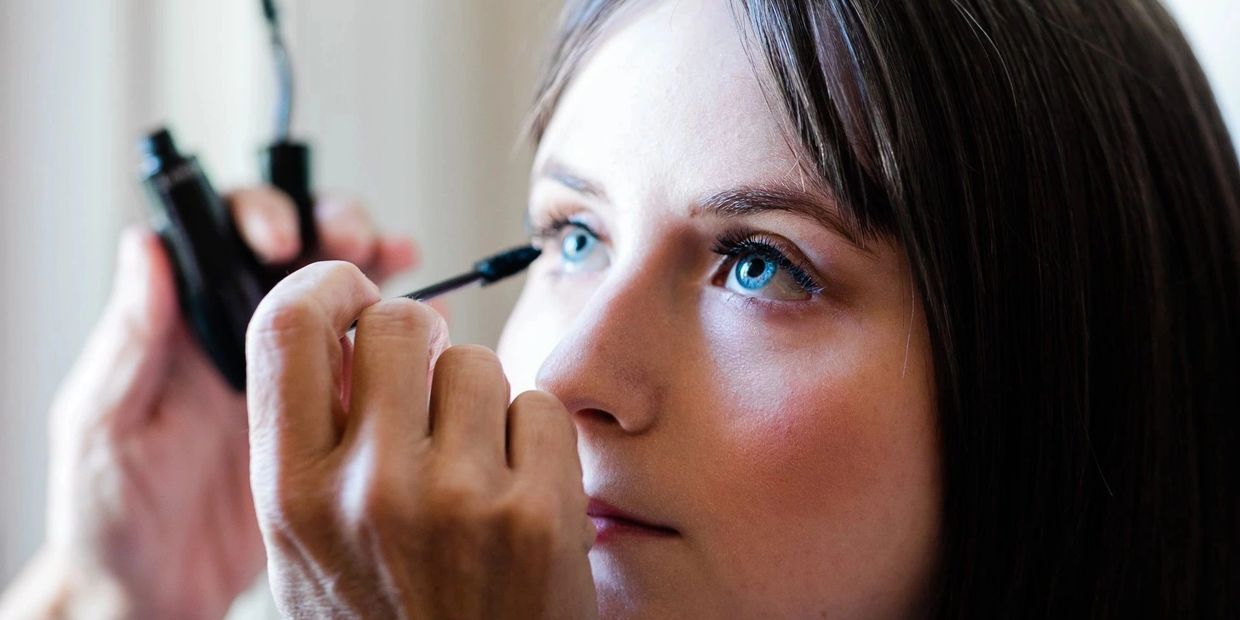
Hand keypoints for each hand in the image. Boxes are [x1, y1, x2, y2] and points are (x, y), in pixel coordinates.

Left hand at [0, 189, 415, 618]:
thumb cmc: (110, 515)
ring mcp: (291, 377)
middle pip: (300, 254)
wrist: (157, 592)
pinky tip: (433, 323)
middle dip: (335, 232)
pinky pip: (376, 363)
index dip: (263, 220)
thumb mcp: (106, 426)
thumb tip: (148, 249)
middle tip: (360, 245)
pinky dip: (407, 337)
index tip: (283, 242)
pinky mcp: (331, 417)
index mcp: (183, 328)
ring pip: (344, 299)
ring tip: (404, 269)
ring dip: (380, 273)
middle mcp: (240, 341)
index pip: (226, 242)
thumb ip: (131, 342)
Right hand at [245, 262, 596, 618]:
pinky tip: (519, 497)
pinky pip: (541, 407)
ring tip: (474, 469)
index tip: (355, 294)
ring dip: (480, 399)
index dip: (327, 286)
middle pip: (401, 321)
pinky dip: (535, 439)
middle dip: (420, 339)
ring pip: (478, 361)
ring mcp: (457, 499)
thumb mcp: (309, 545)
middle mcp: (366, 489)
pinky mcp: (537, 512)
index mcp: (288, 493)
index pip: (286, 325)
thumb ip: (315, 438)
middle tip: (429, 386)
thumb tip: (354, 327)